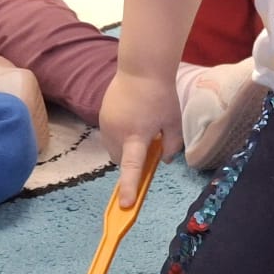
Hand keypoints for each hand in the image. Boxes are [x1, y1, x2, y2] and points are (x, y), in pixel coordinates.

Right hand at [99, 70, 182, 207]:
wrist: (140, 68)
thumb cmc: (161, 95)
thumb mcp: (172, 121)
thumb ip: (171, 144)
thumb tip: (164, 160)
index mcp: (136, 136)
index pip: (131, 168)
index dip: (129, 187)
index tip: (125, 205)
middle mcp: (116, 133)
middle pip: (121, 161)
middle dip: (133, 161)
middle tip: (150, 146)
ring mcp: (106, 124)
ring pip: (113, 149)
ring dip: (126, 148)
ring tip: (142, 128)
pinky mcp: (102, 116)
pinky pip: (110, 135)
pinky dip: (120, 135)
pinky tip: (133, 119)